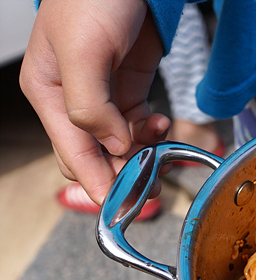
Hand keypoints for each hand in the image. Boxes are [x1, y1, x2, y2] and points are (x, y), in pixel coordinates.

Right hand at [19, 0, 169, 203]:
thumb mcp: (84, 51)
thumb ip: (91, 105)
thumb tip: (113, 147)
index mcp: (48, 95)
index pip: (72, 155)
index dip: (98, 183)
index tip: (122, 206)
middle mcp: (73, 101)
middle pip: (96, 157)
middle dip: (124, 172)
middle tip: (154, 180)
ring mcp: (104, 97)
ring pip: (120, 147)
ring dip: (142, 153)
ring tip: (160, 144)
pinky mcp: (129, 90)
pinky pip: (138, 127)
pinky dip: (151, 132)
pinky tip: (161, 124)